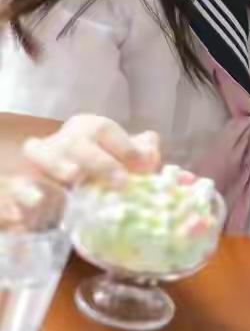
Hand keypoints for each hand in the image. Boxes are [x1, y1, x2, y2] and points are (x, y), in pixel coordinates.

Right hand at [21, 115, 160, 191]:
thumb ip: (140, 154)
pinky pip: (17, 185)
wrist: (61, 198)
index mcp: (87, 129)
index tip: (143, 168)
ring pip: (38, 152)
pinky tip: (38, 201)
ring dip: (56, 163)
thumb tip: (151, 144)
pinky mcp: (20, 186)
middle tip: (119, 182)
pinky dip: (26, 193)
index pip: (103, 129)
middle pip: (74, 141)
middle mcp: (60, 140)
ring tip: (73, 176)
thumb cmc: (99, 174)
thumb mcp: (124, 163)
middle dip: (99, 161)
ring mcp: (37, 162)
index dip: (126, 147)